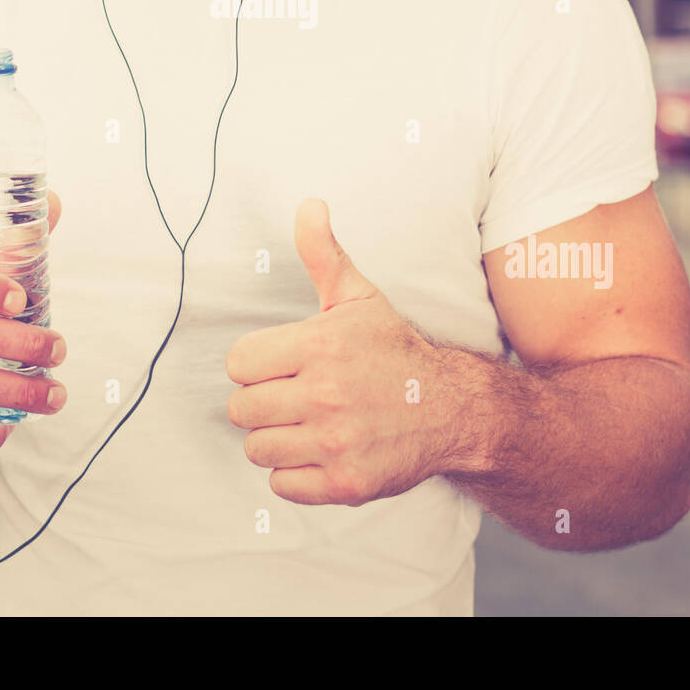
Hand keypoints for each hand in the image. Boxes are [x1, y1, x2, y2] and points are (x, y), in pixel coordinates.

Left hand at [225, 198, 449, 505]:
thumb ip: (322, 253)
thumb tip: (309, 204)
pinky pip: (283, 485)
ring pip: (258, 449)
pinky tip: (320, 450)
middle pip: (242, 409)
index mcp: (319, 346)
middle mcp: (325, 395)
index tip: (281, 364)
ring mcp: (335, 443)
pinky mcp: (345, 484)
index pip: (238, 363)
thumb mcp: (357, 296)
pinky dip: (295, 473)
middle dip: (263, 402)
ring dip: (276, 438)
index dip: (255, 364)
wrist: (451, 408)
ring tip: (306, 423)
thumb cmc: (394, 350)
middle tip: (294, 395)